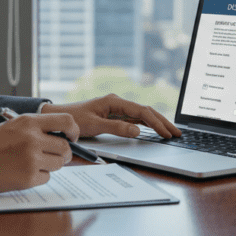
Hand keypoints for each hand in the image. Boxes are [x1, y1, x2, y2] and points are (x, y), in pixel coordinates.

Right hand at [0, 112, 78, 193]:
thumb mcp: (11, 126)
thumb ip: (34, 128)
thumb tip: (59, 136)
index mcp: (29, 122)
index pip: (66, 121)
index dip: (73, 131)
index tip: (71, 137)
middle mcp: (33, 139)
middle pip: (65, 148)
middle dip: (62, 154)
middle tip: (53, 156)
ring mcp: (31, 159)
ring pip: (58, 164)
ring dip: (50, 166)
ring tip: (32, 163)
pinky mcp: (28, 178)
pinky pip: (46, 178)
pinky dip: (38, 177)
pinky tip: (23, 173)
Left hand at [42, 94, 181, 138]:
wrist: (58, 117)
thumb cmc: (73, 120)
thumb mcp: (94, 125)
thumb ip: (116, 128)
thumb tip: (138, 131)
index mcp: (114, 101)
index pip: (142, 111)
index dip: (156, 123)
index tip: (166, 133)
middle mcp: (117, 103)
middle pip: (146, 111)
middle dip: (162, 122)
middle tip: (177, 133)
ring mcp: (117, 108)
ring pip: (142, 115)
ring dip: (157, 123)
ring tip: (171, 132)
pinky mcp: (114, 115)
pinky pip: (135, 119)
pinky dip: (147, 125)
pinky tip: (155, 130)